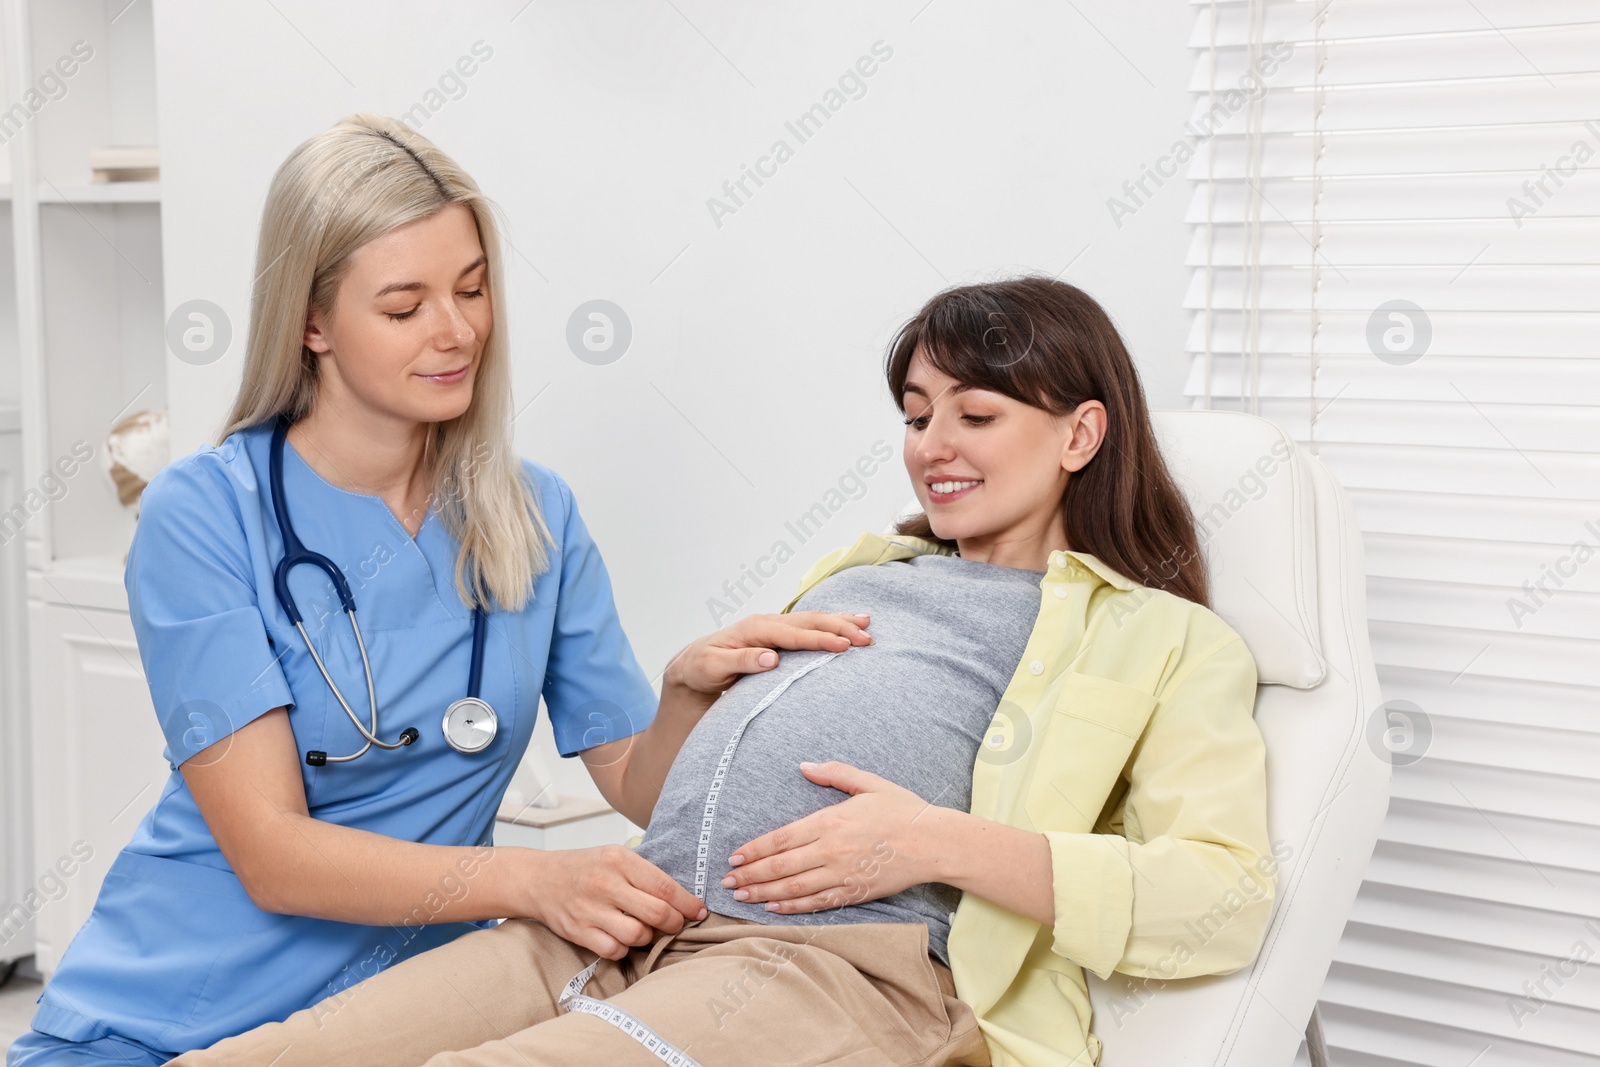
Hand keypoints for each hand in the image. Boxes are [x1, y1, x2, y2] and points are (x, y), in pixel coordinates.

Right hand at [523, 845, 705, 959]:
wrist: (538, 879)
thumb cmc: (583, 867)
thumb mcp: (615, 856)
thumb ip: (644, 874)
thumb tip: (682, 898)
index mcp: (619, 860)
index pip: (665, 887)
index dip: (688, 904)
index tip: (699, 911)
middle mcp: (606, 884)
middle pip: (657, 914)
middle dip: (675, 924)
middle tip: (677, 924)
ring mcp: (591, 910)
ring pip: (638, 935)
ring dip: (648, 936)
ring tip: (643, 928)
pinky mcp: (579, 931)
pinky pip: (615, 950)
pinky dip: (624, 948)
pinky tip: (621, 936)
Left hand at [664, 612, 873, 699]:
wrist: (691, 665)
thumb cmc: (701, 668)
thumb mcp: (713, 667)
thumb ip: (742, 661)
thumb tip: (771, 658)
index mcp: (755, 629)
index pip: (794, 634)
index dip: (820, 639)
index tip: (844, 645)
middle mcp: (767, 623)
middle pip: (809, 621)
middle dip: (840, 627)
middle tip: (866, 637)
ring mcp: (774, 626)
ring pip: (813, 619)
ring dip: (840, 621)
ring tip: (867, 623)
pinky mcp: (778, 634)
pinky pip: (809, 625)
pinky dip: (830, 623)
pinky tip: (848, 623)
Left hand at [719, 761, 948, 913]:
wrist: (934, 842)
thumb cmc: (902, 809)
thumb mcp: (869, 783)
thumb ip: (834, 774)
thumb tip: (804, 766)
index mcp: (831, 821)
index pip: (782, 839)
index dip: (755, 850)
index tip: (735, 857)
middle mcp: (832, 850)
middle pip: (782, 867)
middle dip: (751, 875)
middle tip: (727, 882)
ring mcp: (842, 875)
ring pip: (794, 888)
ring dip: (764, 893)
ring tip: (742, 897)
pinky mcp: (854, 893)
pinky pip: (817, 903)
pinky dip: (792, 907)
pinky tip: (774, 908)